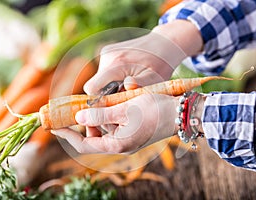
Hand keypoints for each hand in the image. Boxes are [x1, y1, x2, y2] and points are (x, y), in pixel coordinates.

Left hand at [51, 94, 178, 153]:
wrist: (180, 113)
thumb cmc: (155, 110)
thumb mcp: (124, 109)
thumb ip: (100, 115)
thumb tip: (79, 118)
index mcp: (118, 144)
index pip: (84, 143)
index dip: (67, 134)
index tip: (54, 125)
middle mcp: (121, 146)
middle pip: (93, 137)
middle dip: (83, 123)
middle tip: (76, 107)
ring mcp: (127, 140)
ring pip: (103, 131)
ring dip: (96, 118)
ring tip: (96, 103)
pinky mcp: (133, 133)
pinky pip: (113, 127)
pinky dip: (107, 117)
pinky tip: (109, 105)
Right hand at [84, 20, 202, 94]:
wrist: (164, 43)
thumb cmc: (160, 64)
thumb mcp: (155, 78)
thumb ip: (140, 85)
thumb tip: (125, 86)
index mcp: (116, 63)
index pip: (91, 88)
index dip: (98, 101)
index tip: (112, 106)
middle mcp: (107, 56)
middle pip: (95, 85)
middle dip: (107, 94)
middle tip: (126, 96)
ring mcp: (107, 52)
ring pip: (99, 78)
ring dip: (111, 86)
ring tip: (129, 85)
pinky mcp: (108, 52)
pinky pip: (104, 71)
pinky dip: (113, 78)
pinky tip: (127, 76)